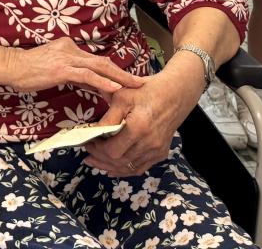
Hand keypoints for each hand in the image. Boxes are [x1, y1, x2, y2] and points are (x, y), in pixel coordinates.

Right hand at [1, 37, 146, 96]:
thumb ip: (73, 73)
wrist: (9, 66)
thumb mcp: (53, 70)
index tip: (129, 79)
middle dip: (124, 73)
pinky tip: (115, 88)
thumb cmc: (27, 70)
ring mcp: (67, 58)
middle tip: (141, 82)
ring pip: (100, 67)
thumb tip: (92, 84)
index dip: (114, 70)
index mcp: (69, 47)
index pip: (96, 60)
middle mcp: (70, 49)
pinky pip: (87, 75)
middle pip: (104, 61)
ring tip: (135, 86)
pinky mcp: (62, 69)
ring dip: (120, 77)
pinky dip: (103, 81)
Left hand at [83, 64, 204, 175]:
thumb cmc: (145, 91)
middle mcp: (149, 143)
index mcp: (138, 128)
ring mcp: (157, 150)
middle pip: (119, 161)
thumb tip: (93, 132)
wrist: (174, 94)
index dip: (96, 149)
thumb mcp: (122, 97)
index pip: (112, 150)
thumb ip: (108, 117)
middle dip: (100, 158)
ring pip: (129, 167)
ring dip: (110, 166)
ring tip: (95, 162)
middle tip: (87, 153)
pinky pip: (140, 168)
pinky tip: (112, 168)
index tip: (87, 141)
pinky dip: (125, 169)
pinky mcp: (161, 153)